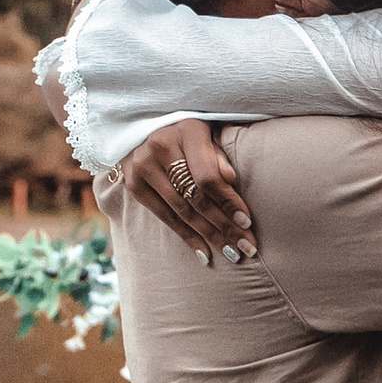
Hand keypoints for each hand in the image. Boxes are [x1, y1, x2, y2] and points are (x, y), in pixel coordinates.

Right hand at [118, 118, 254, 262]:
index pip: (208, 176)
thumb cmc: (191, 134)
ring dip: (209, 236)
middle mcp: (160, 147)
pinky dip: (187, 237)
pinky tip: (205, 253)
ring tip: (231, 253)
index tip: (247, 222)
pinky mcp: (134, 185)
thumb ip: (219, 156)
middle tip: (245, 246)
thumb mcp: (210, 135)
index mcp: (186, 130)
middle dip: (223, 225)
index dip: (228, 201)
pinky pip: (165, 217)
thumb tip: (231, 180)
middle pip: (195, 196)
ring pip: (181, 211)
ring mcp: (143, 167)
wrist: (146, 128)